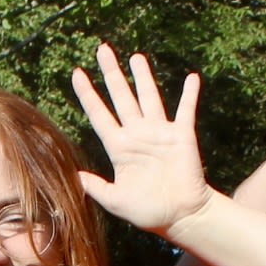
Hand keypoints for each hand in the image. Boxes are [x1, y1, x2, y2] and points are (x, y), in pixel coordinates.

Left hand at [70, 45, 215, 234]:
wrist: (181, 217)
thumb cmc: (148, 212)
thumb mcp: (115, 201)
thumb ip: (96, 187)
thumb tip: (74, 175)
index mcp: (119, 148)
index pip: (99, 114)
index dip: (87, 94)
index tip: (77, 73)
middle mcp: (137, 135)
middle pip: (121, 97)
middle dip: (111, 73)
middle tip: (102, 49)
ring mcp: (160, 133)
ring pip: (149, 97)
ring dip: (143, 77)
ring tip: (135, 57)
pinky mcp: (182, 136)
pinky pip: (185, 111)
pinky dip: (189, 95)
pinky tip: (191, 78)